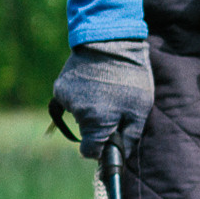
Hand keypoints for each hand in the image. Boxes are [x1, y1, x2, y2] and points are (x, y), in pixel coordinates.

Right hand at [49, 40, 154, 158]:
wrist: (110, 41)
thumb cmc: (131, 77)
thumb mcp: (140, 109)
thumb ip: (130, 137)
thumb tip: (122, 157)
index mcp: (97, 123)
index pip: (91, 152)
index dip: (101, 149)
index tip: (110, 142)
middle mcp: (78, 114)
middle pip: (87, 132)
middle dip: (99, 126)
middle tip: (115, 106)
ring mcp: (66, 99)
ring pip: (79, 116)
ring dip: (90, 110)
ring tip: (106, 90)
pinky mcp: (59, 87)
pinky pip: (70, 102)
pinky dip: (80, 98)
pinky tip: (92, 85)